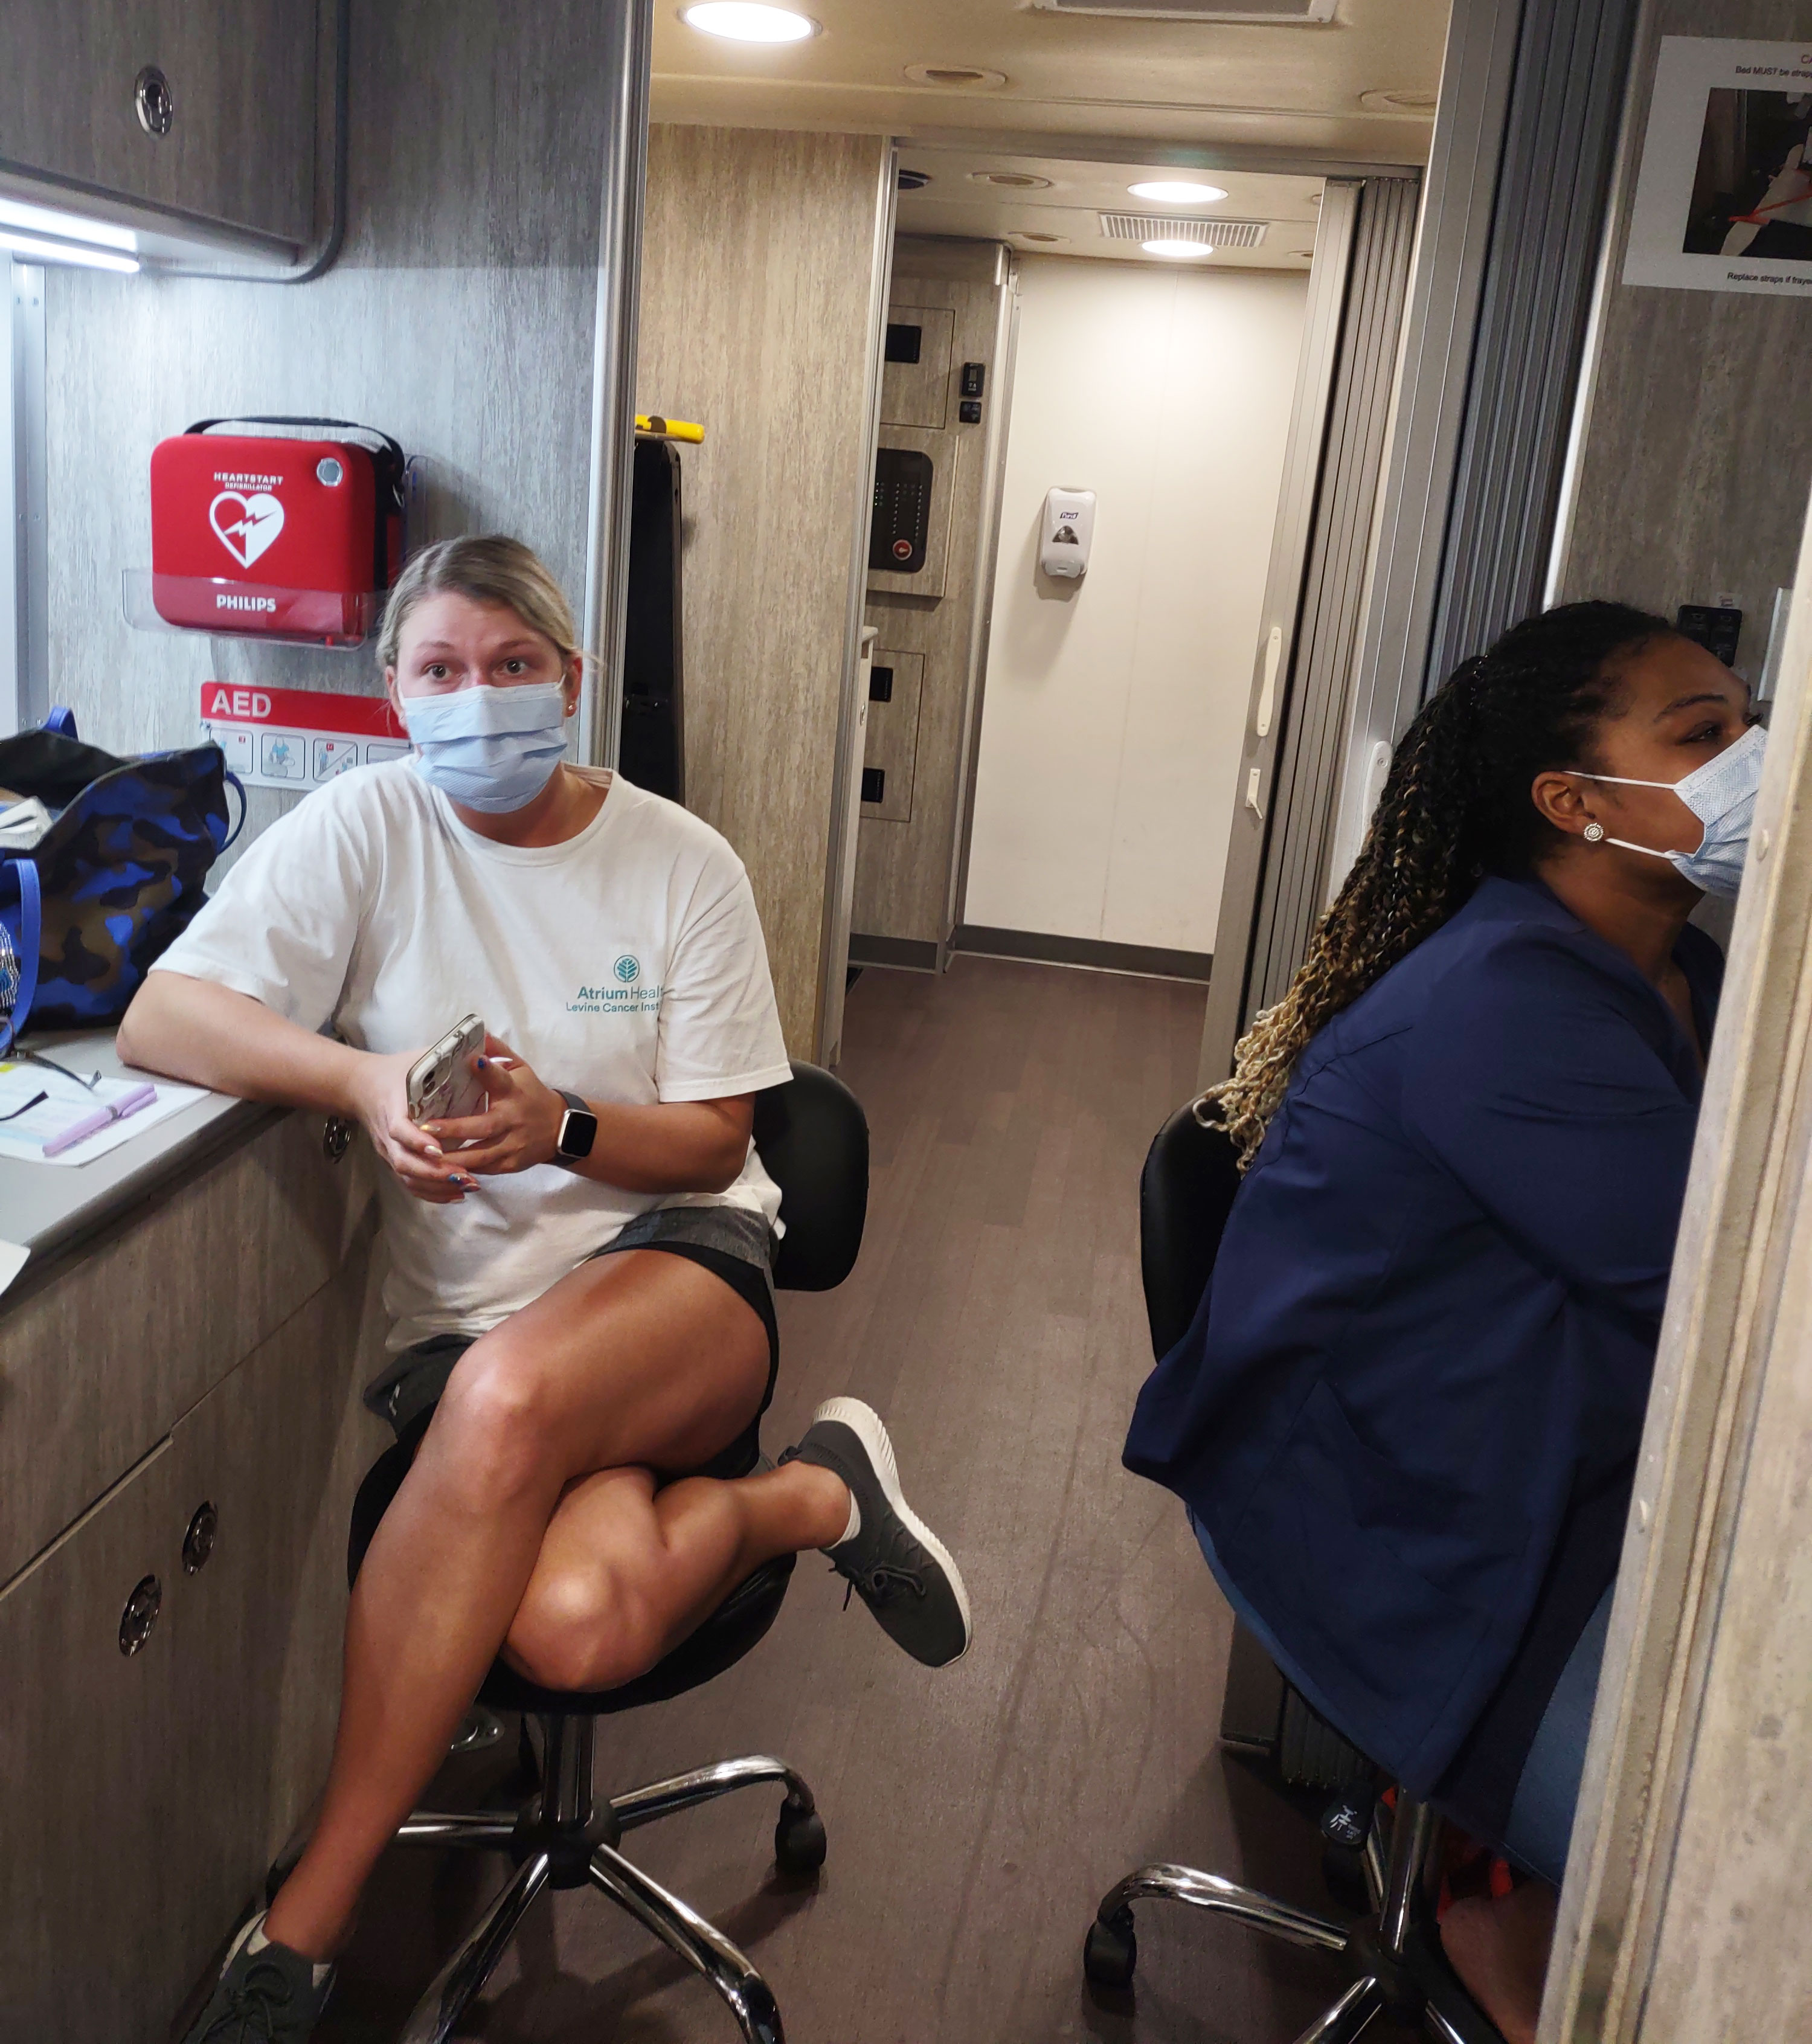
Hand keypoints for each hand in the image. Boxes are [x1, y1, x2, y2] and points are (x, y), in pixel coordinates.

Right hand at [345, 1047, 473, 1204]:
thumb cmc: (397, 1071)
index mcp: (391, 1107)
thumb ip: (445, 1061)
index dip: (417, 1141)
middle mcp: (386, 1135)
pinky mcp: (393, 1160)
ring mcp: (388, 1150)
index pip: (399, 1130)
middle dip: (435, 1173)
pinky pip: (410, 1183)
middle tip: (465, 1175)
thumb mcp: (417, 1061)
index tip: (440, 1150)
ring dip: (437, 1185)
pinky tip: (457, 1195)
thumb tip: (482, 1054)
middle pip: (404, 1162)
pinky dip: (432, 1192)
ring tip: (467, 1186)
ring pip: (408, 1177)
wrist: (361, 1085)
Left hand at [421, 1033, 565, 1176]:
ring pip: (480, 1155)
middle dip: (453, 1129)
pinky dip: (464, 1170)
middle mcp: (513, 1119)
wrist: (560, 1129)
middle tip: (425, 1129)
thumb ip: (497, 1051)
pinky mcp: (511, 1164)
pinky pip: (484, 1169)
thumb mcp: (520, 1067)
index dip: (488, 1070)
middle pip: (482, 1127)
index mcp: (514, 1091)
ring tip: (427, 1155)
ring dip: (453, 1157)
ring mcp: (513, 1145)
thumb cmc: (531, 1094)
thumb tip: (477, 1032)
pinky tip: (444, 1169)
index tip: (473, 1061)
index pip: (501, 1079)